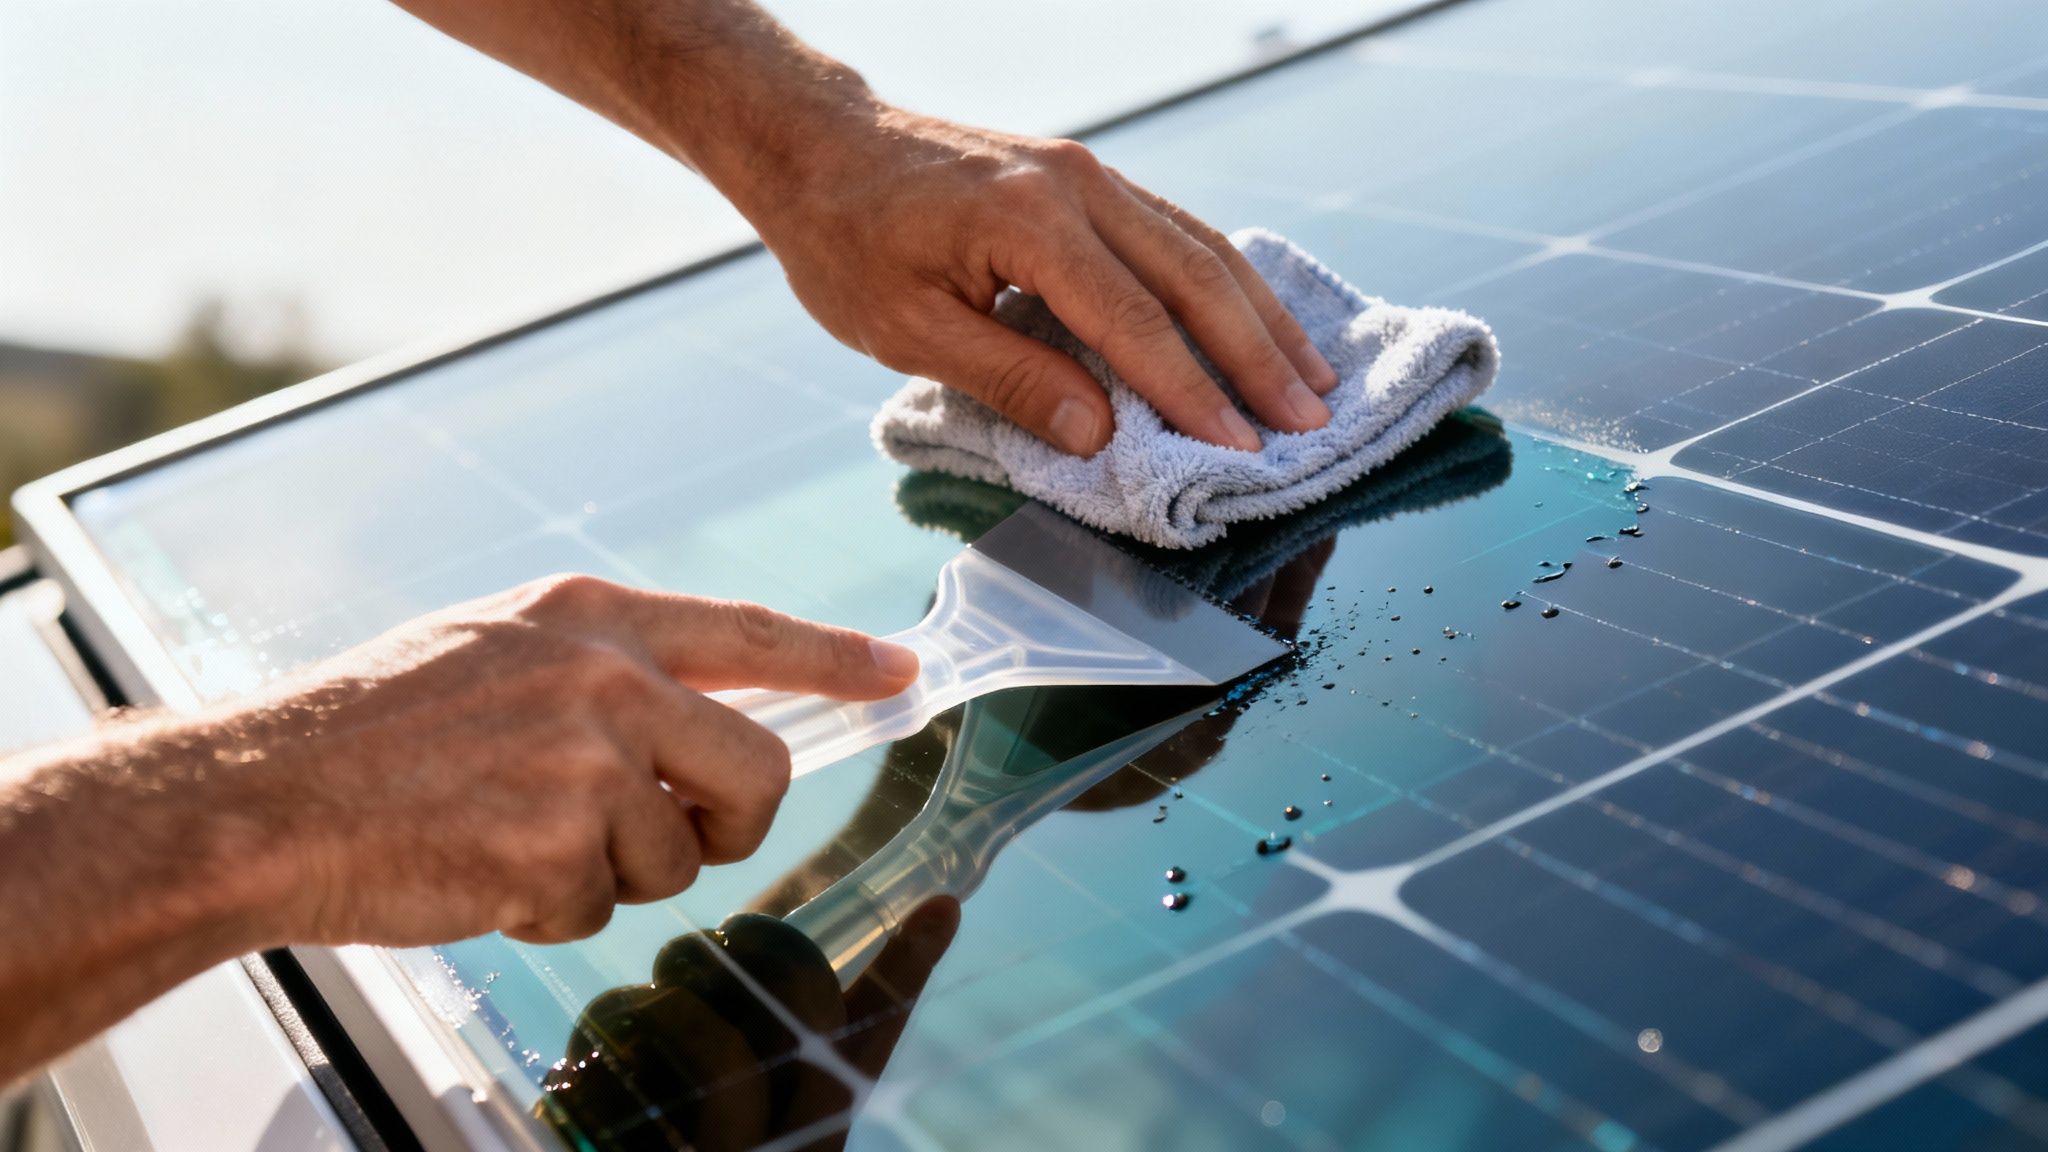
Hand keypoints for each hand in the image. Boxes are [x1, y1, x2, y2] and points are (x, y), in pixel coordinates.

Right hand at [206, 575, 918, 946]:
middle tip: (664, 831)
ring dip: (610, 871)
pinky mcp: (560, 846)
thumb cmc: (368, 730)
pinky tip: (478, 868)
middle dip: (728, 820)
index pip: (750, 632)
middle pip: (758, 770)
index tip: (899, 673)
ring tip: (509, 834)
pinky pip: (602, 906)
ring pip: (679, 855)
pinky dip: (549, 907)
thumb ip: (603, 671)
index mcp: (589, 617)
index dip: (835, 659)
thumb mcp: (494, 649)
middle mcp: (605, 677)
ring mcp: (588, 762)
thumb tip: (697, 721)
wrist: (259, 795)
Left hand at [390, 0, 1334, 455]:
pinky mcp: (1087, 178)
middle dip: (1259, 358)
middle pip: (1195, 278)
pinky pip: (1178, 231)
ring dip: (1261, 318)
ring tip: (1313, 380)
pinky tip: (1256, 321)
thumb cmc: (846, 240)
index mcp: (1030, 223)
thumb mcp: (904, 329)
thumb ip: (1008, 378)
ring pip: (1202, 247)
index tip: (1241, 450)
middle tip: (1310, 426)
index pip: (1136, 324)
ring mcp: (1090, 173)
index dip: (1194, 394)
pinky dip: (1227, 282)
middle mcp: (1079, 186)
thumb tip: (1101, 434)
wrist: (817, 143)